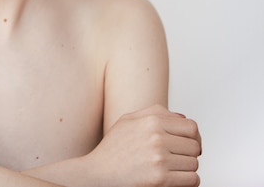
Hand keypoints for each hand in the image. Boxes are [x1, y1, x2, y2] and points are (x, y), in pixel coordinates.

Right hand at [85, 105, 200, 186]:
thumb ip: (154, 113)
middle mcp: (156, 137)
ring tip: (168, 169)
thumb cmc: (112, 150)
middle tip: (176, 159)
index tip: (188, 146)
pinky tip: (173, 180)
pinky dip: (186, 182)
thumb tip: (182, 118)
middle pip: (195, 146)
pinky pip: (192, 179)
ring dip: (185, 169)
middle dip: (189, 154)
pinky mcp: (160, 178)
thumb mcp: (127, 121)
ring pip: (194, 164)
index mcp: (151, 121)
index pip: (191, 127)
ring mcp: (159, 158)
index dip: (193, 138)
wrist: (97, 174)